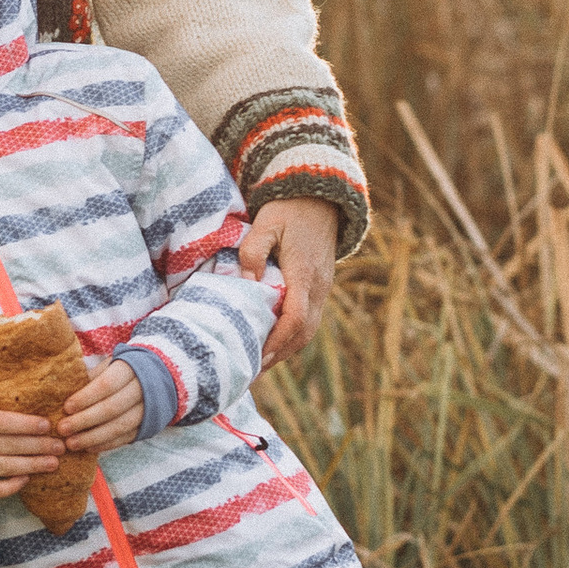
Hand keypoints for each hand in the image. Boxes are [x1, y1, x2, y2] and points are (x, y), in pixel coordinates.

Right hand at [0, 403, 59, 499]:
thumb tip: (31, 406)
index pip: (2, 422)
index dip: (26, 424)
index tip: (48, 426)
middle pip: (8, 445)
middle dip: (37, 446)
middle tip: (60, 446)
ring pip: (4, 467)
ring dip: (31, 465)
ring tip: (53, 463)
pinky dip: (10, 486)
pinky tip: (26, 479)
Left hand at [55, 357, 145, 454]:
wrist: (156, 379)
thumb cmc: (121, 372)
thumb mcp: (107, 366)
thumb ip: (89, 377)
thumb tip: (62, 390)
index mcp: (130, 370)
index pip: (106, 385)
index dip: (86, 397)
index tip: (66, 408)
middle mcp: (142, 390)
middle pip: (111, 408)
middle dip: (85, 420)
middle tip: (62, 428)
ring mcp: (147, 410)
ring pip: (119, 426)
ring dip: (93, 437)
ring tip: (71, 443)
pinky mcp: (147, 426)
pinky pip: (125, 438)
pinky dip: (105, 444)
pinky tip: (87, 448)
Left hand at [241, 196, 341, 365]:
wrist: (319, 197)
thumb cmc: (288, 209)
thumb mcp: (266, 223)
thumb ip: (253, 253)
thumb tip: (246, 285)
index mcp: (304, 273)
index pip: (295, 317)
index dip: (277, 341)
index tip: (257, 356)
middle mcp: (318, 286)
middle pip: (303, 333)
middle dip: (279, 354)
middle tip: (252, 370)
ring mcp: (322, 288)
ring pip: (308, 330)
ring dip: (286, 349)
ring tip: (260, 364)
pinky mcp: (320, 287)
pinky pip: (309, 320)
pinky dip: (292, 337)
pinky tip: (273, 342)